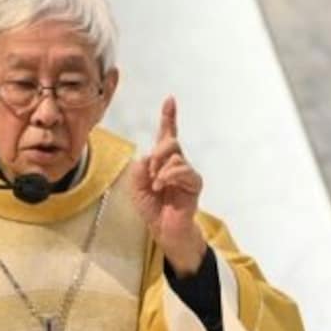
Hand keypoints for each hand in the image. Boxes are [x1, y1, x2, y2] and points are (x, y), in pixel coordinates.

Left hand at [129, 96, 205, 275]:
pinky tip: (162, 186)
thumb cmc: (152, 208)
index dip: (169, 117)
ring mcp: (187, 173)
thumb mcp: (136, 188)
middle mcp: (177, 163)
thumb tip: (148, 156)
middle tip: (150, 171)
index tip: (170, 100)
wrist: (164, 230)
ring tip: (156, 184)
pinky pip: (182, 170)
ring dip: (160, 169)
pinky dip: (168, 176)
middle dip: (157, 152)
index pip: (167, 134)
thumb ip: (138, 170)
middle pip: (170, 141)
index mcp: (163, 160)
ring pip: (175, 155)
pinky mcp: (194, 183)